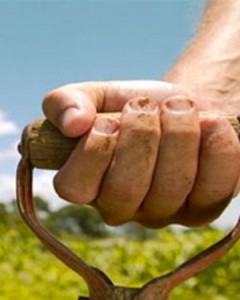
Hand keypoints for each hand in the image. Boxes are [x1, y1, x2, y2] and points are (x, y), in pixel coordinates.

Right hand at [43, 80, 239, 227]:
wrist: (181, 108)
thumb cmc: (136, 107)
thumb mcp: (98, 95)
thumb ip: (67, 102)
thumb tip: (72, 123)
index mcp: (90, 185)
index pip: (74, 187)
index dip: (92, 151)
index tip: (109, 119)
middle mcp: (125, 207)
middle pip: (126, 190)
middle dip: (140, 137)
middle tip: (148, 106)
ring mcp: (166, 212)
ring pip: (171, 187)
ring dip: (179, 134)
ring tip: (180, 106)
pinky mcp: (205, 208)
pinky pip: (214, 187)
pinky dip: (216, 146)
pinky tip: (211, 122)